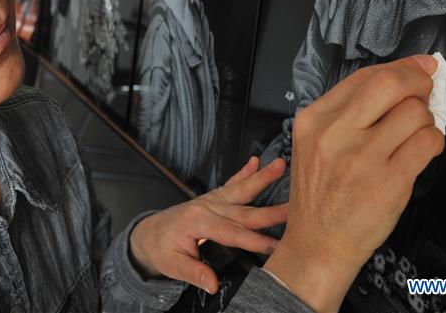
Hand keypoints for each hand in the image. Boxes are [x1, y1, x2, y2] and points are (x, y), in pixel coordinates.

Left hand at [129, 156, 288, 294]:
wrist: (150, 233)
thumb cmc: (161, 249)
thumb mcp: (172, 265)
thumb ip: (194, 272)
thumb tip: (212, 284)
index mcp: (198, 222)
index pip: (233, 234)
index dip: (256, 241)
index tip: (278, 246)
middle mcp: (208, 206)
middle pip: (245, 210)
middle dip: (271, 210)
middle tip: (295, 207)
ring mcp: (212, 200)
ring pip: (241, 189)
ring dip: (262, 177)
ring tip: (280, 165)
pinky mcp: (214, 198)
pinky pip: (231, 184)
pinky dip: (244, 172)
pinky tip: (255, 161)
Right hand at [264, 55, 443, 312]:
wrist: (319, 242)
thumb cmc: (321, 192)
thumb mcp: (315, 143)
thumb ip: (348, 112)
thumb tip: (400, 77)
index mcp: (314, 120)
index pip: (363, 76)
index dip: (399, 67)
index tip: (419, 67)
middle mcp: (334, 134)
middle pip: (389, 83)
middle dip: (418, 80)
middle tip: (427, 89)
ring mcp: (362, 158)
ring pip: (415, 113)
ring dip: (426, 118)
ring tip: (416, 132)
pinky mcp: (390, 182)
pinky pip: (428, 143)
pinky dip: (434, 141)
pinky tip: (423, 149)